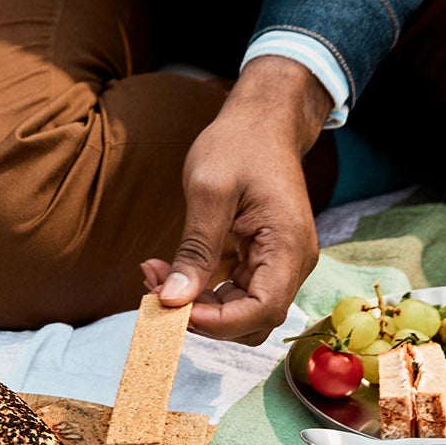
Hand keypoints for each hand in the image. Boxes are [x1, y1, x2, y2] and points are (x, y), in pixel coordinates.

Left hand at [142, 56, 333, 345]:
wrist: (263, 122)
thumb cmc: (239, 145)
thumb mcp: (209, 191)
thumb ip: (194, 249)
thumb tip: (172, 299)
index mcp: (288, 246)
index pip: (262, 310)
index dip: (217, 322)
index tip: (171, 307)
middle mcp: (292, 263)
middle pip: (251, 321)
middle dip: (201, 317)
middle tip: (153, 289)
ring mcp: (280, 264)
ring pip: (240, 312)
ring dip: (196, 305)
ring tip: (154, 275)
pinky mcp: (262, 261)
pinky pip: (234, 292)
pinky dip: (201, 289)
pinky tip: (168, 269)